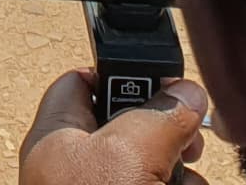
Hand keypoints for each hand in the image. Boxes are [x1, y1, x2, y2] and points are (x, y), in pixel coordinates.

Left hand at [20, 74, 209, 184]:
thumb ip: (158, 115)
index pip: (82, 80)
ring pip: (153, 163)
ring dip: (180, 168)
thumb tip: (187, 95)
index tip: (163, 79)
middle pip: (132, 124)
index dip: (123, 72)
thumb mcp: (127, 153)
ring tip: (186, 177)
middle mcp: (78, 164)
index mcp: (57, 134)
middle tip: (187, 141)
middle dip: (167, 130)